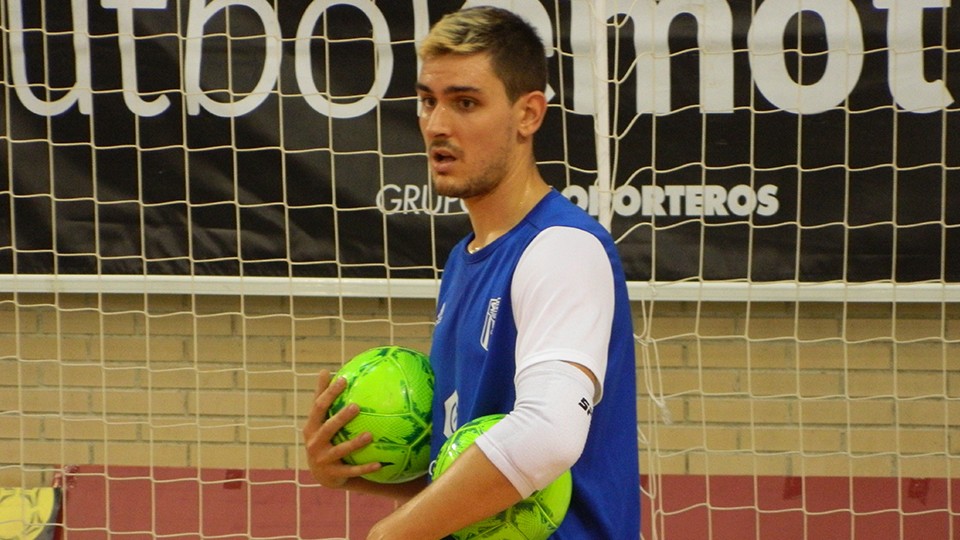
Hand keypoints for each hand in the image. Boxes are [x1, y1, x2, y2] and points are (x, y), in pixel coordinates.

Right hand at [302, 369, 380, 488]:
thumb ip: (322, 396)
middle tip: (356, 406)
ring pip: (340, 451)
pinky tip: (380, 464)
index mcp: (311, 426)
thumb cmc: (322, 437)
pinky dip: (365, 468)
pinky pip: (352, 471)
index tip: (343, 379)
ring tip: (370, 435)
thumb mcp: (319, 419)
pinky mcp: (333, 475)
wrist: (320, 474)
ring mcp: (323, 460)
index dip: (329, 393)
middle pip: (328, 429)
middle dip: (341, 418)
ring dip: (355, 443)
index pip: (319, 407)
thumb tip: (325, 370)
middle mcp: (314, 443)